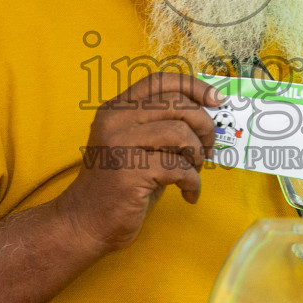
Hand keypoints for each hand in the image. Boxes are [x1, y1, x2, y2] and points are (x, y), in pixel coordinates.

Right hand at [53, 73, 221, 251]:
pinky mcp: (129, 172)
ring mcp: (120, 144)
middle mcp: (116, 120)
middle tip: (207, 149)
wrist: (86, 221)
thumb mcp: (137, 145)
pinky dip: (192, 183)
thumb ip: (162, 125)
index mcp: (117, 108)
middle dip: (204, 126)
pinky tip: (188, 194)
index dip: (193, 86)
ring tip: (193, 172)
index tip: (216, 100)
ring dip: (196, 155)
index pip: (160, 81)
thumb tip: (208, 116)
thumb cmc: (120, 185)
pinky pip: (178, 168)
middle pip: (177, 104)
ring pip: (180, 133)